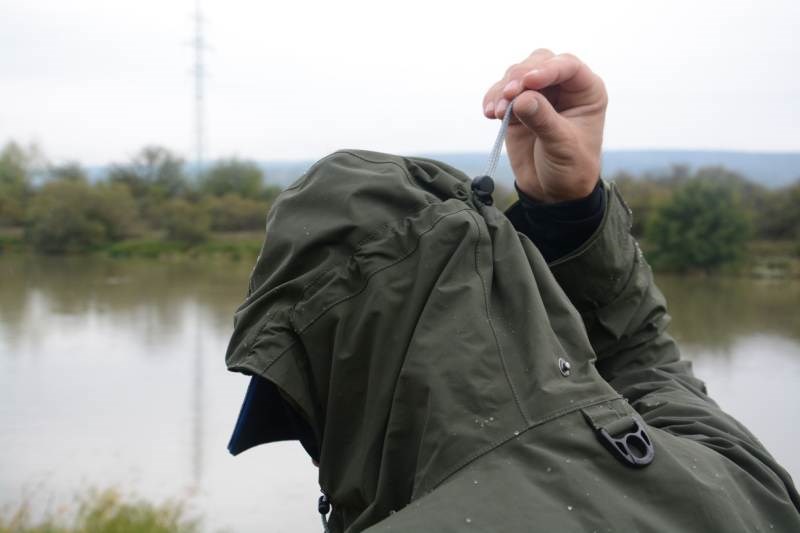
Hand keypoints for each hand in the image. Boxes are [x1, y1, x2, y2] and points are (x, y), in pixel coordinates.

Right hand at [483, 49, 607, 202]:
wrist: (553, 192)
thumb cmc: (570, 168)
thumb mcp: (562, 146)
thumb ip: (543, 120)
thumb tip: (520, 99)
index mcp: (585, 90)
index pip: (567, 66)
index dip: (547, 69)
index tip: (528, 82)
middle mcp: (562, 87)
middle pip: (538, 62)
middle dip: (520, 76)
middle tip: (508, 94)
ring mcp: (538, 95)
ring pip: (516, 75)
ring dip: (503, 89)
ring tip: (496, 112)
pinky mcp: (517, 107)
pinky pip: (501, 93)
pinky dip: (493, 99)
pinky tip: (489, 113)